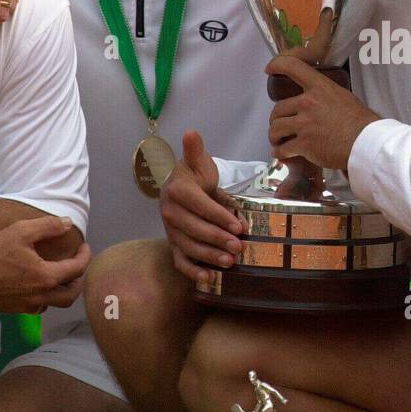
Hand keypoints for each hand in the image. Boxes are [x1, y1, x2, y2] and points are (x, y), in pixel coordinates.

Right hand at [0, 216, 89, 312]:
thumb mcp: (21, 231)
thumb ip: (48, 226)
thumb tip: (67, 223)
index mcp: (45, 277)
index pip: (77, 270)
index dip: (85, 257)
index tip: (84, 248)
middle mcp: (39, 296)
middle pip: (70, 295)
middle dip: (78, 281)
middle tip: (76, 266)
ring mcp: (25, 306)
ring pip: (53, 304)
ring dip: (60, 291)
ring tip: (58, 275)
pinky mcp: (12, 311)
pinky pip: (36, 307)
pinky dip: (43, 297)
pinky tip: (36, 284)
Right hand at [160, 130, 246, 285]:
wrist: (181, 190)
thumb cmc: (195, 177)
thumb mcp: (198, 163)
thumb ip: (195, 151)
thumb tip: (192, 133)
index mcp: (177, 191)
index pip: (199, 205)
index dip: (219, 216)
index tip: (239, 225)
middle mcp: (170, 213)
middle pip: (195, 229)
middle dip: (218, 239)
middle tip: (240, 247)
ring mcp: (171, 231)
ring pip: (189, 247)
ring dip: (210, 257)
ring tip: (230, 262)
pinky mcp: (174, 245)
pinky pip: (180, 262)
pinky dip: (193, 272)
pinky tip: (210, 279)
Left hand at [266, 56, 379, 169]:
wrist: (366, 143)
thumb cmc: (362, 122)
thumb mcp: (345, 98)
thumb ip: (327, 97)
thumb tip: (323, 104)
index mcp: (320, 87)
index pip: (293, 67)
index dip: (277, 65)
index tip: (269, 69)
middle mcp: (308, 103)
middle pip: (278, 108)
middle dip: (276, 119)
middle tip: (279, 127)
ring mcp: (304, 124)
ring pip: (276, 128)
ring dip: (275, 136)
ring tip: (278, 142)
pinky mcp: (304, 144)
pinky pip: (283, 149)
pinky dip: (280, 153)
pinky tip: (283, 154)